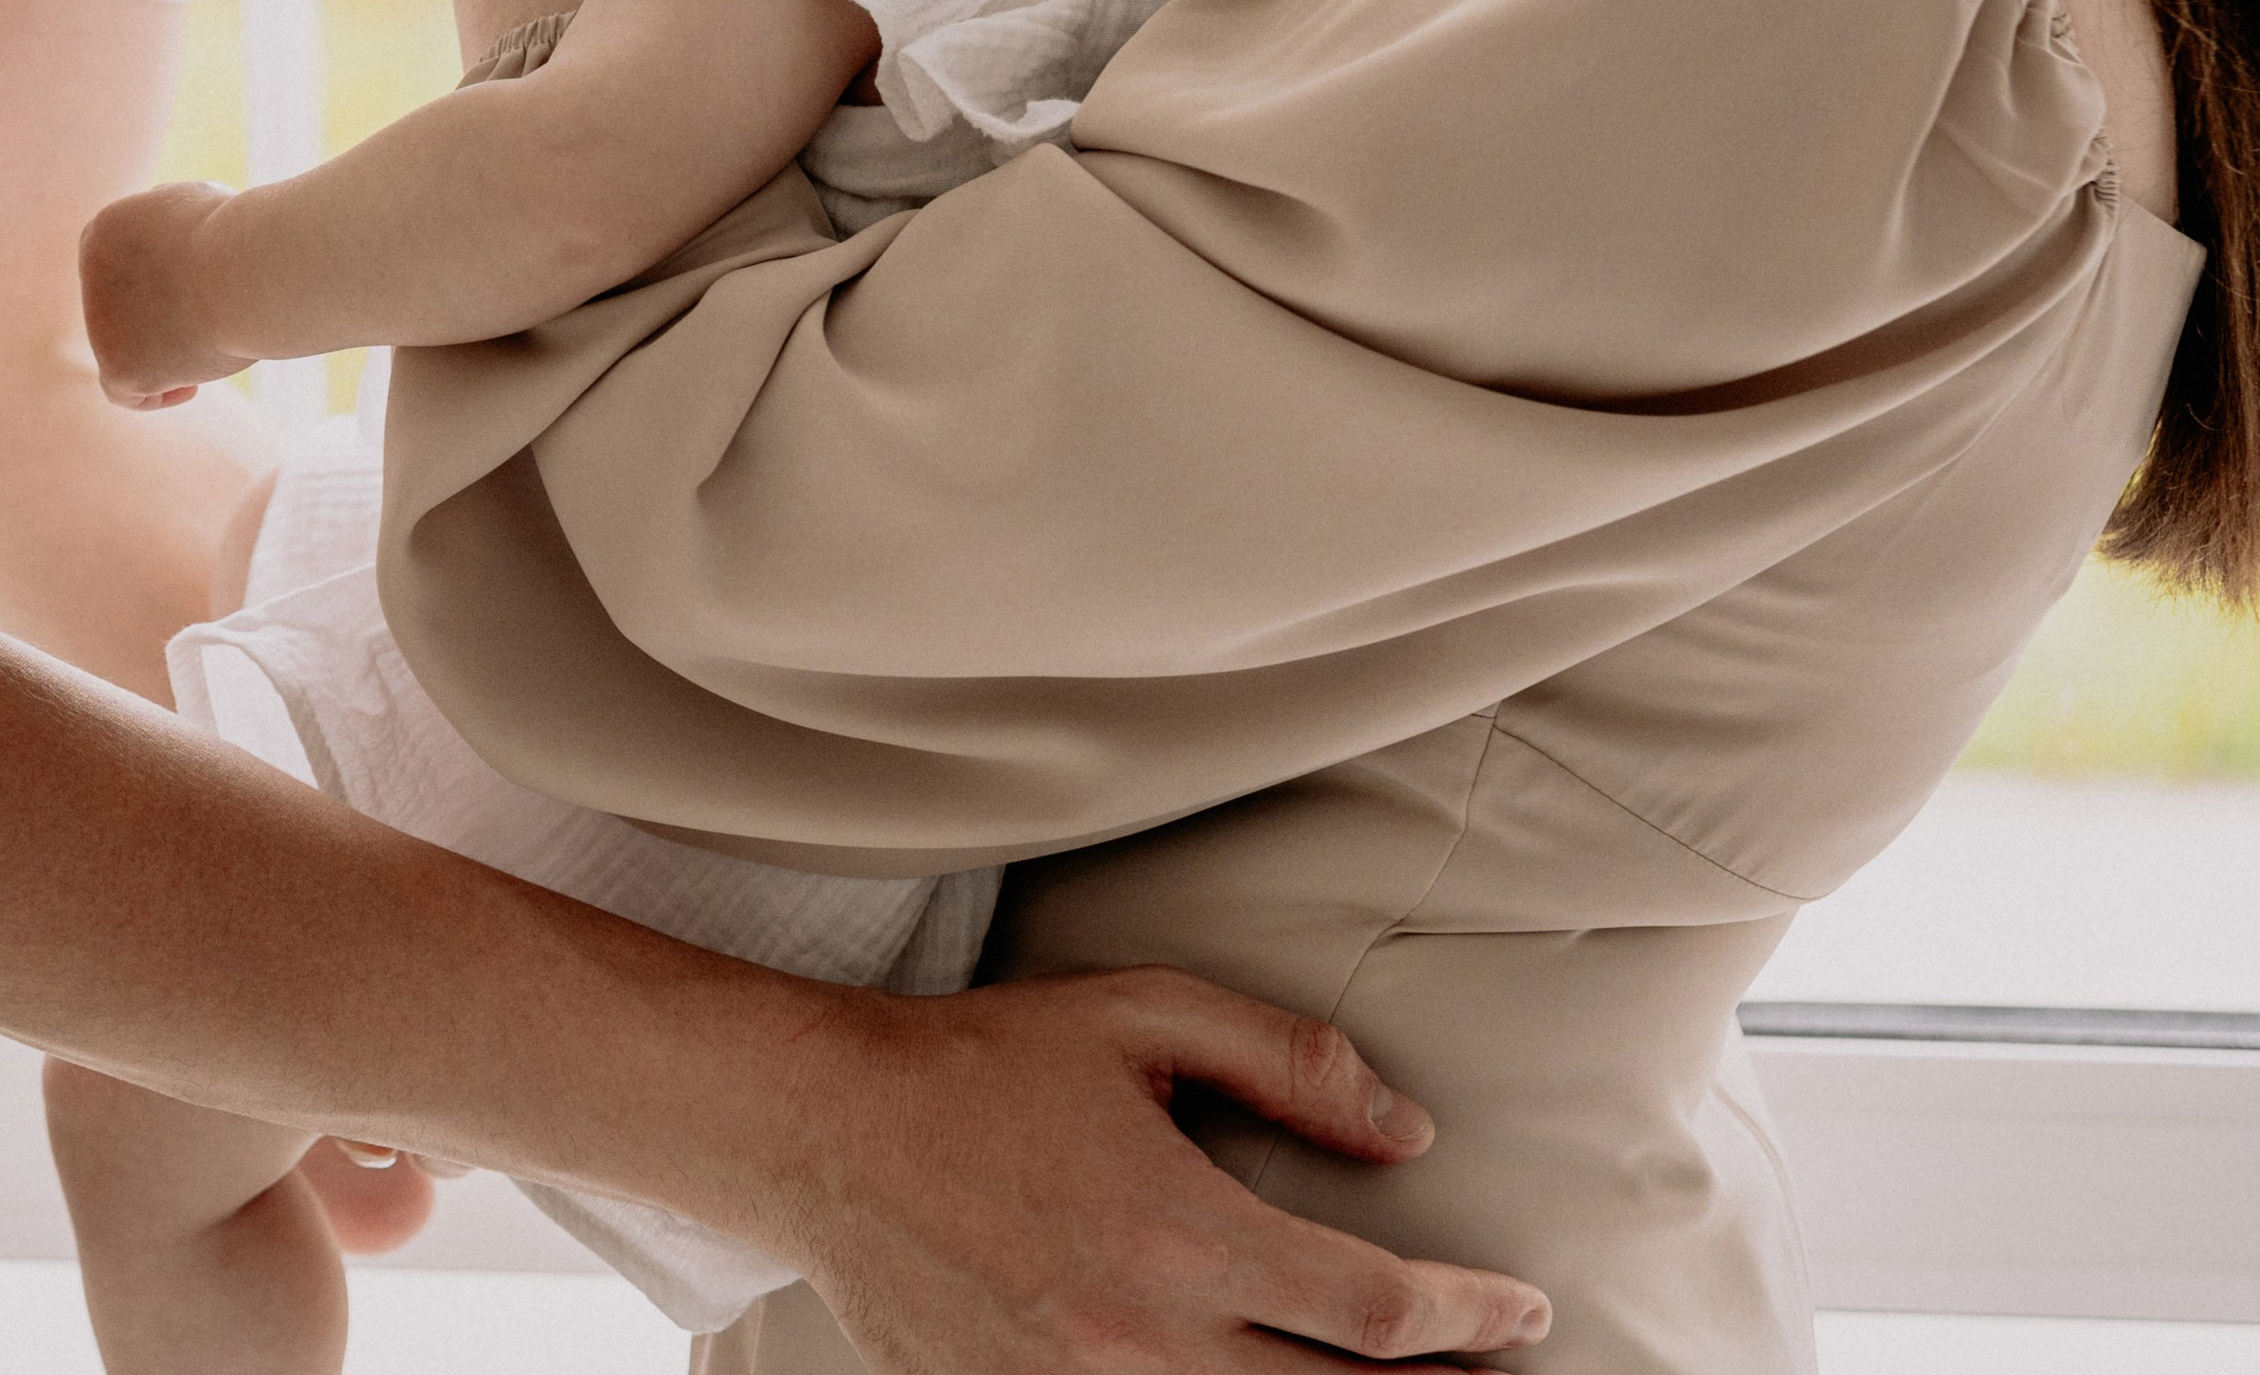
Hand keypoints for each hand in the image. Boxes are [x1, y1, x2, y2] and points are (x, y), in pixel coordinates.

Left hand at [79, 184, 252, 411]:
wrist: (245, 267)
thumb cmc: (243, 234)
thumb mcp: (203, 207)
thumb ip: (175, 231)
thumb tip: (176, 257)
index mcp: (107, 230)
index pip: (122, 265)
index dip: (153, 282)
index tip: (190, 293)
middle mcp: (92, 274)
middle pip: (124, 310)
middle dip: (162, 319)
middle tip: (210, 322)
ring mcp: (99, 322)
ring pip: (127, 349)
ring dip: (167, 351)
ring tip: (216, 343)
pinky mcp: (117, 365)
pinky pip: (122, 391)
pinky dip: (153, 394)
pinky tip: (191, 389)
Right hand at [761, 968, 1551, 1372]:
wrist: (829, 1131)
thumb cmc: (990, 1058)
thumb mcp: (1145, 1015)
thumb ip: (1288, 1062)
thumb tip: (1409, 1131)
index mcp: (1185, 1233)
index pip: (1377, 1311)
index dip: (1474, 1315)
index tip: (1526, 1306)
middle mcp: (1146, 1339)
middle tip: (1494, 1370)